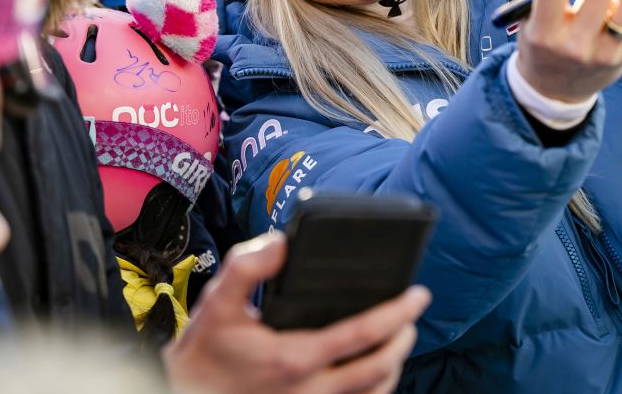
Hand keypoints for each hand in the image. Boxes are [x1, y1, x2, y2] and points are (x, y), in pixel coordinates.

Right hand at [163, 233, 429, 393]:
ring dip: (393, 368)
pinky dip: (373, 389)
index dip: (397, 313)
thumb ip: (247, 266)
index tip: (417, 294)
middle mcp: (310, 391)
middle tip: (412, 316)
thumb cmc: (205, 351)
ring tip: (397, 340)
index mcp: (295, 358)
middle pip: (379, 369)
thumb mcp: (217, 300)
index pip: (362, 335)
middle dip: (404, 340)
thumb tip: (282, 242)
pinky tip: (371, 370)